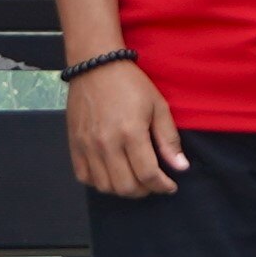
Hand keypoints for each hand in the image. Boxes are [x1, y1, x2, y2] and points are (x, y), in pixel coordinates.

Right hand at [66, 57, 185, 197]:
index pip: (148, 174)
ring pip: (105, 186)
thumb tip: (181, 167)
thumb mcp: (157, 106)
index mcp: (131, 133)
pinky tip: (110, 173)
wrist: (95, 66)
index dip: (162, 186)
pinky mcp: (74, 144)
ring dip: (122, 189)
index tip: (170, 185)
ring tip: (133, 179)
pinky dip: (99, 182)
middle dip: (144, 190)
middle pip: (126, 186)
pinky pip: (84, 176)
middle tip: (152, 182)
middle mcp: (107, 143)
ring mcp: (87, 146)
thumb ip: (169, 139)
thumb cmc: (130, 83)